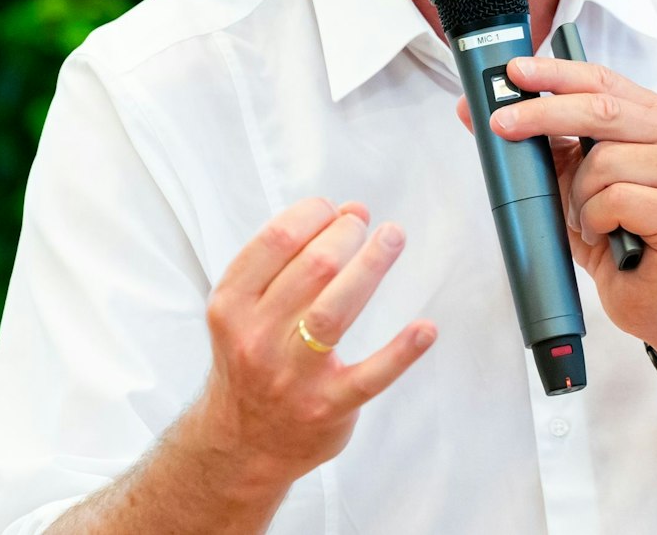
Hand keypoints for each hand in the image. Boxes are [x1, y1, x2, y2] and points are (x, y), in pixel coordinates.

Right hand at [192, 197, 436, 488]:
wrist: (241, 444)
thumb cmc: (252, 361)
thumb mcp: (245, 310)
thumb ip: (289, 261)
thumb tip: (349, 211)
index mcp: (231, 306)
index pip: (275, 241)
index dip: (314, 215)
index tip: (335, 211)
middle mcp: (256, 339)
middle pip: (312, 268)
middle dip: (347, 234)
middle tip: (365, 225)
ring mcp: (291, 376)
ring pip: (335, 311)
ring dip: (371, 266)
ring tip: (392, 238)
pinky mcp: (327, 407)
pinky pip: (370, 376)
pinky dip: (401, 351)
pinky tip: (426, 328)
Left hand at [455, 58, 656, 357]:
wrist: (649, 293)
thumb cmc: (610, 229)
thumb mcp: (564, 177)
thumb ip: (531, 138)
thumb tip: (470, 106)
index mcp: (653, 116)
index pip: (601, 79)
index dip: (555, 73)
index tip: (513, 72)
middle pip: (601, 110)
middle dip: (542, 114)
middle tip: (501, 125)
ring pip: (604, 162)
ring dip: (578, 196)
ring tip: (587, 217)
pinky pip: (616, 201)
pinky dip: (595, 221)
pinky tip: (607, 235)